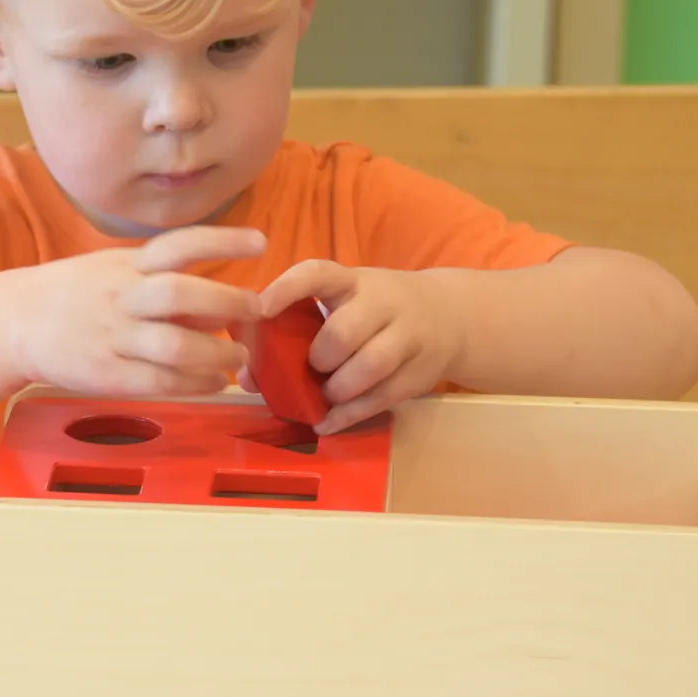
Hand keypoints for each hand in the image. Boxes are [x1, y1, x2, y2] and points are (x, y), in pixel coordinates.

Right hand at [5, 226, 266, 398]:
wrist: (14, 322)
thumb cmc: (75, 294)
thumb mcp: (114, 270)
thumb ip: (163, 281)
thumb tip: (219, 303)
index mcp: (126, 264)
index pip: (179, 244)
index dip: (222, 241)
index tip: (260, 243)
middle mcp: (121, 296)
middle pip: (181, 294)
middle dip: (227, 302)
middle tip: (256, 310)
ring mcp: (113, 337)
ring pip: (174, 345)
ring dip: (217, 353)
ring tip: (238, 357)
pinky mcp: (106, 374)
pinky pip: (159, 381)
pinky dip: (194, 383)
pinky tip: (214, 382)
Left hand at [253, 260, 466, 432]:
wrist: (450, 315)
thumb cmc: (375, 311)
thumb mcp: (345, 303)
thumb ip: (298, 329)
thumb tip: (246, 376)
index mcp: (352, 281)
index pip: (317, 274)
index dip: (286, 290)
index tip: (259, 310)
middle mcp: (383, 303)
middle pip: (345, 330)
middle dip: (320, 357)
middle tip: (313, 367)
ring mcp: (408, 336)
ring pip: (371, 365)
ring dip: (338, 388)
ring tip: (326, 394)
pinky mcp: (419, 373)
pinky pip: (382, 398)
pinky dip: (348, 416)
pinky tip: (326, 422)